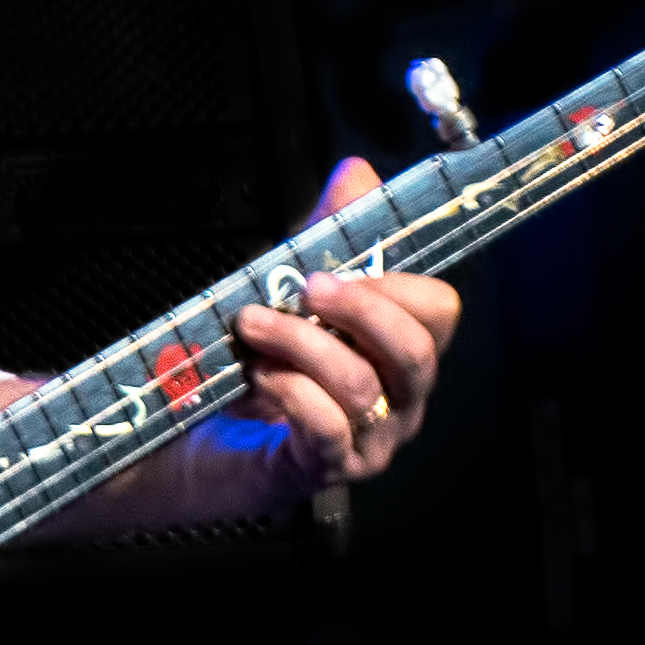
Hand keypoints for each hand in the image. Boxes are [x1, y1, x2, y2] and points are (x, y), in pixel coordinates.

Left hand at [229, 157, 462, 488]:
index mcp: (402, 352)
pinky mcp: (327, 471)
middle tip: (306, 290)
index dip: (396, 286)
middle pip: (416, 352)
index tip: (337, 268)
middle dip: (360, 310)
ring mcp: (369, 443)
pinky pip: (327, 430)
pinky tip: (260, 376)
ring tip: (254, 326)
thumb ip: (330, 232)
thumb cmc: (264, 363)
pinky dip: (290, 393)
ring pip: (362, 388)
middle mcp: (401, 402)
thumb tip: (358, 172)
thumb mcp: (295, 288)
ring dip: (301, 344)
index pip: (439, 313)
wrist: (205, 438)